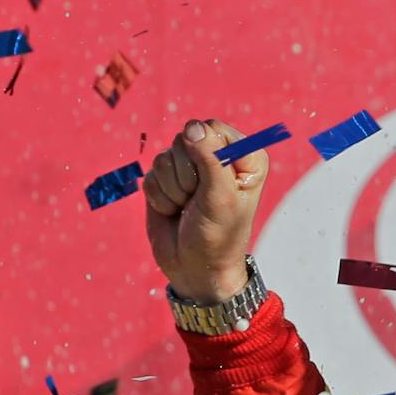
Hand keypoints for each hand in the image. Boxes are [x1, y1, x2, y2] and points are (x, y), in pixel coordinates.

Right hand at [143, 118, 265, 302]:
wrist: (195, 267)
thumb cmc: (218, 234)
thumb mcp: (220, 197)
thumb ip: (210, 158)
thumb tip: (193, 127)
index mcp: (245, 156)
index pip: (212, 129)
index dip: (205, 154)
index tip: (213, 184)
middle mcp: (218, 157)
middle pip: (185, 139)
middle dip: (186, 174)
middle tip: (198, 200)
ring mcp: (190, 168)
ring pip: (164, 157)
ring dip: (172, 188)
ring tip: (187, 208)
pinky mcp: (167, 180)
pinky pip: (150, 175)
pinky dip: (159, 197)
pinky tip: (173, 211)